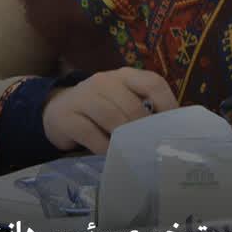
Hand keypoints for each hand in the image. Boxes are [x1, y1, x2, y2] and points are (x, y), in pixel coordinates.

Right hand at [42, 68, 178, 153]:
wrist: (56, 110)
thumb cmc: (99, 109)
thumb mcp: (121, 100)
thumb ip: (143, 109)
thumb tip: (173, 133)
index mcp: (124, 75)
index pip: (152, 83)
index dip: (168, 105)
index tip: (175, 129)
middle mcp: (104, 81)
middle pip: (132, 105)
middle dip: (145, 129)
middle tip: (153, 149)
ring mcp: (83, 97)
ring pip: (111, 117)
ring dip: (125, 138)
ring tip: (134, 154)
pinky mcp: (67, 117)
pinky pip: (90, 134)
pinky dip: (104, 148)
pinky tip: (111, 156)